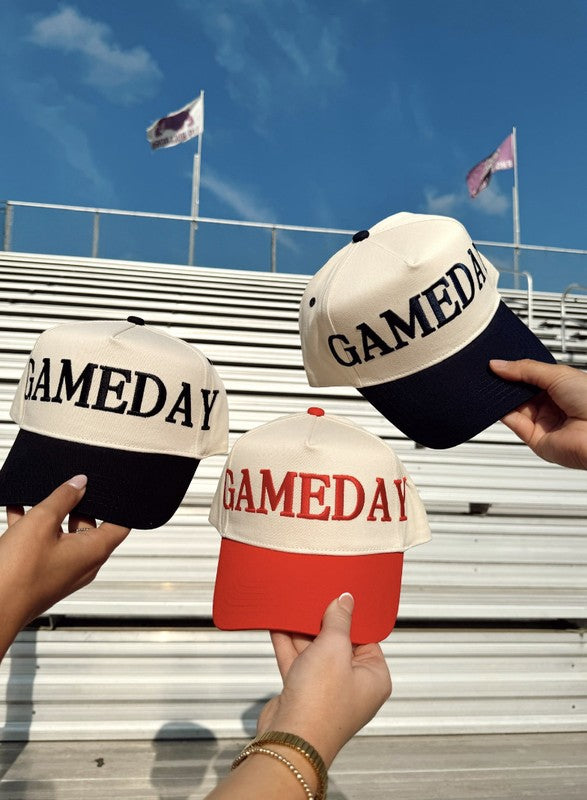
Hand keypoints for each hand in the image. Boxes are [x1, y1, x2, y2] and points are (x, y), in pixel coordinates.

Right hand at [0, 475, 130, 658]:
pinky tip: (17, 511)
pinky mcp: (43, 574)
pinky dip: (34, 529)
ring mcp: (63, 571)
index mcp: (94, 551)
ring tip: (38, 497)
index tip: (110, 490)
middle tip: (67, 488)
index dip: (119, 506)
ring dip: (52, 516)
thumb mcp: (41, 523)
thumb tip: (79, 483)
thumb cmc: (18, 576)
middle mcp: (83, 564)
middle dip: (77, 505)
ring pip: (63, 535)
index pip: (121, 525)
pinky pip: (45, 545)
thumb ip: (63, 498)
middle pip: (90, 527)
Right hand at [257, 593, 391, 767]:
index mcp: (374, 678)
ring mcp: (326, 690)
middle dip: (323, 624)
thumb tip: (345, 601)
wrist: (290, 738)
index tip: (339, 599)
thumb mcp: (334, 648)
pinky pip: (297, 662)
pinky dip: (288, 644)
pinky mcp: (302, 693)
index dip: (351, 618)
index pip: (366, 638)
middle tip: (314, 600)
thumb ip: (339, 620)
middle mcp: (352, 686)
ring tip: (294, 608)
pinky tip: (279, 626)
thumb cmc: (321, 704)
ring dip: (302, 632)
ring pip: (315, 652)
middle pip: (339, 644)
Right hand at [490, 359, 586, 468]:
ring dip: (502, 398)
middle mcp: (551, 404)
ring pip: (513, 407)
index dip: (515, 369)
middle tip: (493, 373)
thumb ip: (525, 369)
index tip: (499, 363)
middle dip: (506, 383)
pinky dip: (502, 413)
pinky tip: (496, 402)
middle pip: (519, 392)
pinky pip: (513, 423)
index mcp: (560, 386)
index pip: (530, 376)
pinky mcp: (534, 438)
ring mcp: (543, 421)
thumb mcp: (557, 374)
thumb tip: (498, 365)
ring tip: (493, 386)